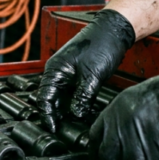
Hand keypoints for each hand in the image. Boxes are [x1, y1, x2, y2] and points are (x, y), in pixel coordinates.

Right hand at [36, 9, 134, 131]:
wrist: (114, 29)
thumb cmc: (101, 45)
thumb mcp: (92, 76)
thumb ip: (82, 97)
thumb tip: (76, 115)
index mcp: (54, 70)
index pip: (44, 99)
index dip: (48, 116)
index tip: (54, 130)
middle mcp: (57, 71)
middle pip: (51, 99)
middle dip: (57, 115)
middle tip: (65, 130)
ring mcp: (67, 72)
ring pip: (62, 96)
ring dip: (67, 109)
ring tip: (75, 124)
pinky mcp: (77, 73)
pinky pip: (72, 92)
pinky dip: (76, 102)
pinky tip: (83, 110)